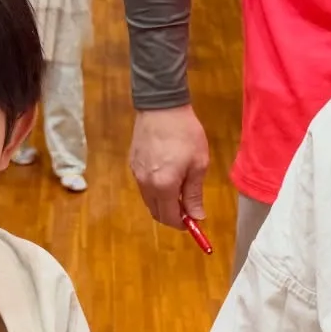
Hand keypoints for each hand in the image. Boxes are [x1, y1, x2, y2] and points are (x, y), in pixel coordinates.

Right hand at [129, 105, 209, 229]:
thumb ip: (194, 193)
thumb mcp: (198, 164)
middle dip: (173, 216)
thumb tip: (197, 217)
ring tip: (180, 190)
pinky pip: (144, 187)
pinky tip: (168, 177)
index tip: (195, 221)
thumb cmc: (185, 133)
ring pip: (149, 201)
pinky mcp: (133, 164)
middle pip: (157, 213)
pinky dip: (156, 190)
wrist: (162, 107)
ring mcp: (136, 174)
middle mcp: (146, 184)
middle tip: (189, 208)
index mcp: (164, 186)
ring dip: (164, 203)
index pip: (170, 218)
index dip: (183, 224)